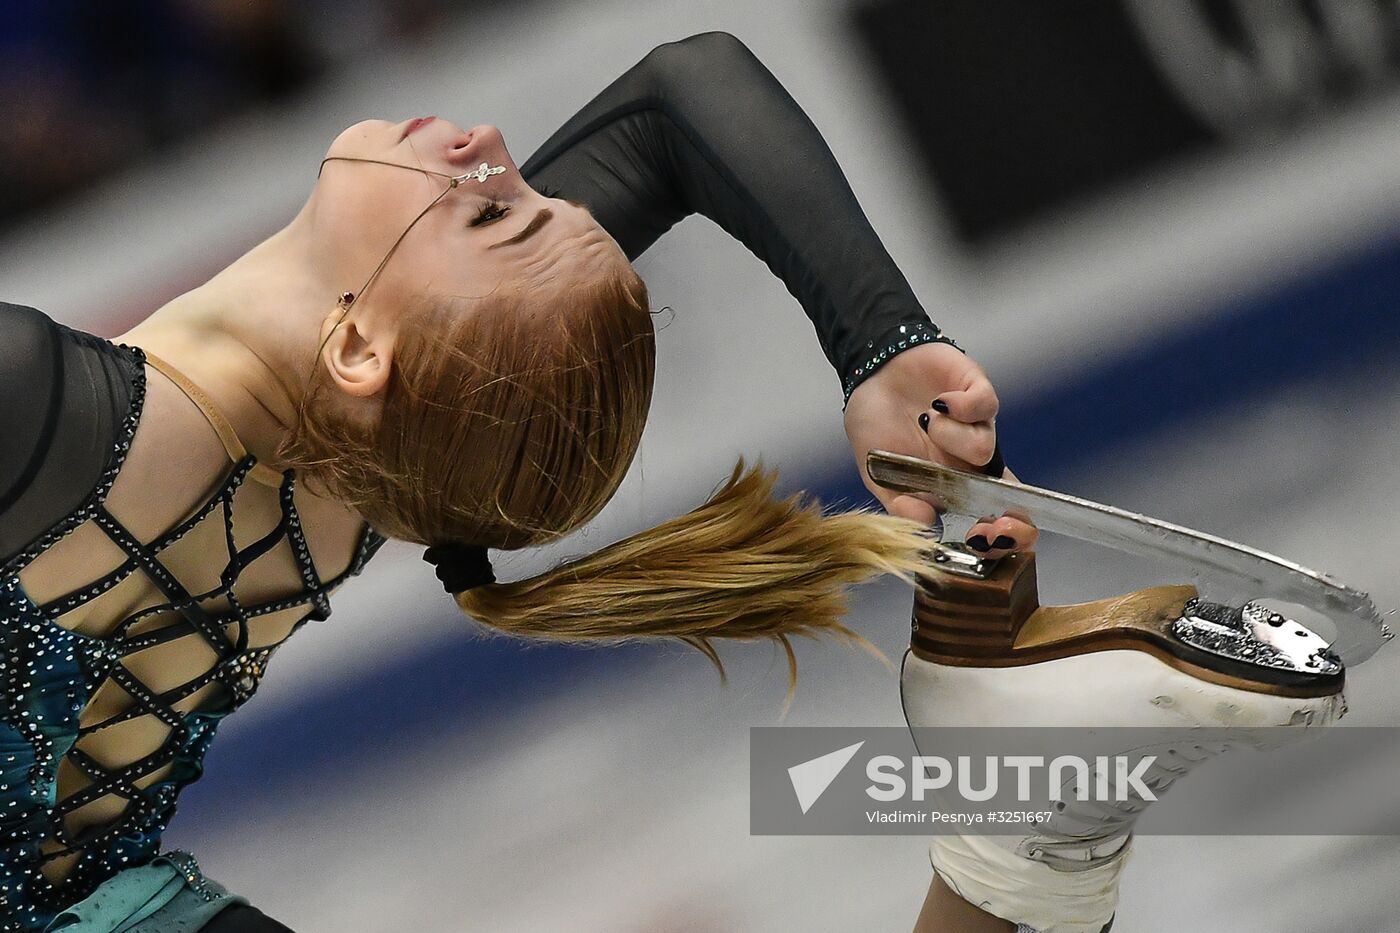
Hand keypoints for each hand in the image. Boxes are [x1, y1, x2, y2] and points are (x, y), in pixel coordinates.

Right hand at [842, 341, 1037, 557]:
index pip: (989, 517)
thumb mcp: (876, 472)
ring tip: (924, 422)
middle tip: (981, 519)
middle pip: (1012, 494)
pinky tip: (937, 402)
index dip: (1000, 535)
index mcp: (949, 485)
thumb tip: (926, 524)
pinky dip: (960, 407)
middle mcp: (970, 460)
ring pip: (984, 447)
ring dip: (948, 437)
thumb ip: (899, 502)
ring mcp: (977, 425)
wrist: (868, 372)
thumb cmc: (875, 423)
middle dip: (1008, 514)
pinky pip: (984, 406)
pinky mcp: (978, 391)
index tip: (979, 539)